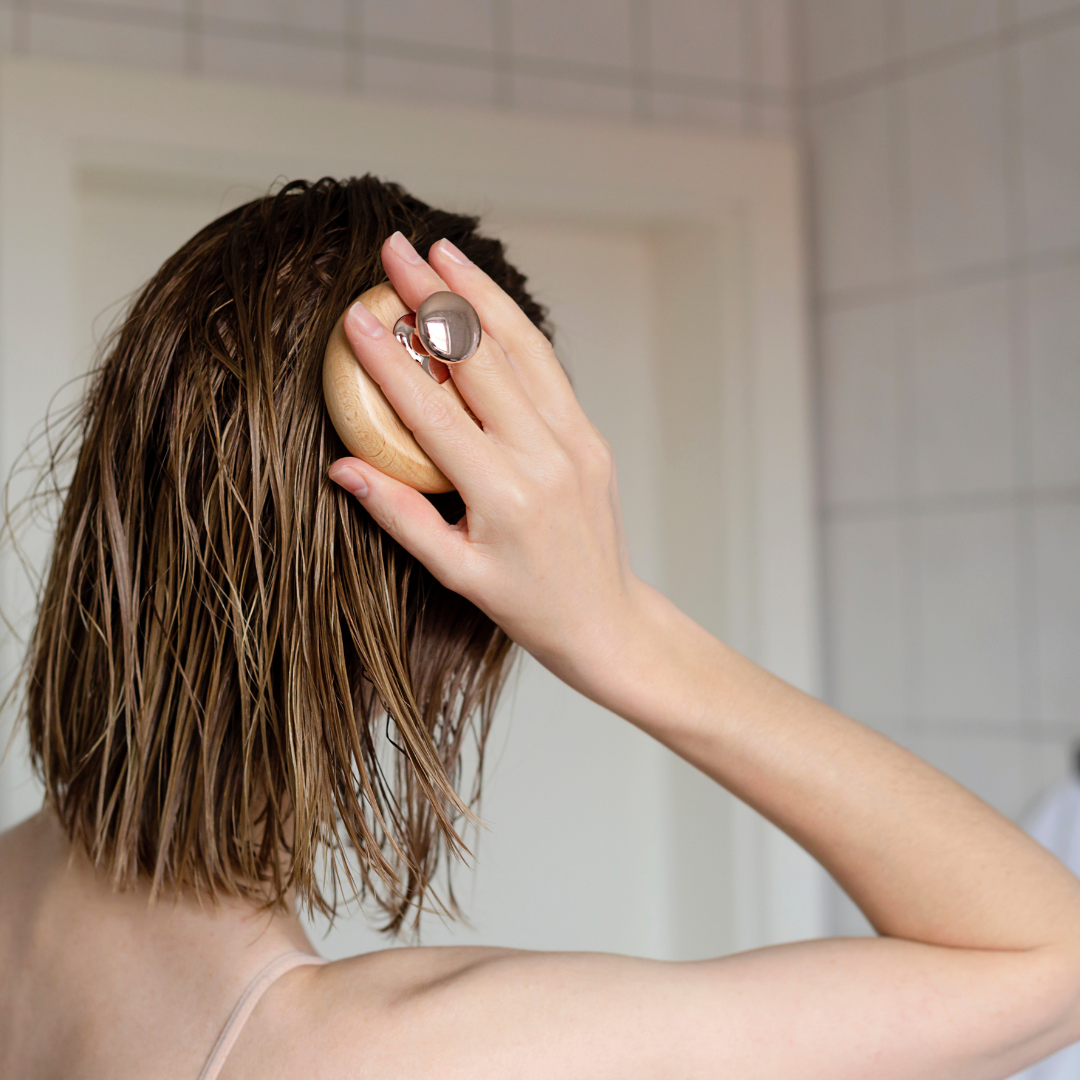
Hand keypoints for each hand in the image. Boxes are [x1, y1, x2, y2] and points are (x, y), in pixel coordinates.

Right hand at [328, 232, 647, 691]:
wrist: (605, 617)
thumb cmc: (527, 603)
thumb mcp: (454, 572)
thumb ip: (399, 515)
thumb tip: (341, 467)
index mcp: (502, 494)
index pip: (433, 413)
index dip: (390, 362)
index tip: (356, 317)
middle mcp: (543, 456)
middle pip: (480, 359)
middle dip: (433, 298)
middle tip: (394, 249)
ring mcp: (574, 440)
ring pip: (522, 348)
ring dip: (480, 294)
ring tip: (441, 251)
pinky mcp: (589, 434)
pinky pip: (548, 368)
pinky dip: (514, 326)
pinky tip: (485, 298)